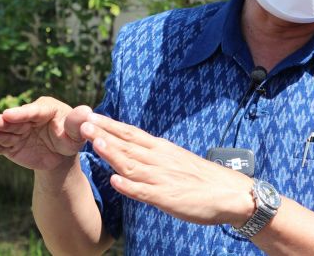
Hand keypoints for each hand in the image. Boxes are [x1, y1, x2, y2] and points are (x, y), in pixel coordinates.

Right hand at [0, 96, 91, 171]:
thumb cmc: (71, 137)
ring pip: (4, 132)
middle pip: (14, 120)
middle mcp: (28, 117)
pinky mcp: (11, 145)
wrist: (61, 155)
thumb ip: (77, 122)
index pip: (32, 111)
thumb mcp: (77, 132)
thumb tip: (86, 111)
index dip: (20, 113)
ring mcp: (18, 131)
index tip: (9, 115)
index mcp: (45, 108)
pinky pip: (0, 146)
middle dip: (1, 121)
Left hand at [80, 113, 255, 225]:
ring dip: (113, 154)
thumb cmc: (202, 178)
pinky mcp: (168, 198)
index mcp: (161, 148)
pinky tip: (115, 181)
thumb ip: (153, 155)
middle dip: (104, 133)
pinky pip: (146, 192)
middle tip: (82, 122)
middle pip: (127, 143)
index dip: (109, 124)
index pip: (131, 132)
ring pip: (133, 164)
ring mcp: (163, 178)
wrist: (230, 193)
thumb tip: (132, 150)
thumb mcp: (175, 159)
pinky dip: (130, 186)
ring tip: (95, 144)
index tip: (89, 115)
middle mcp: (160, 159)